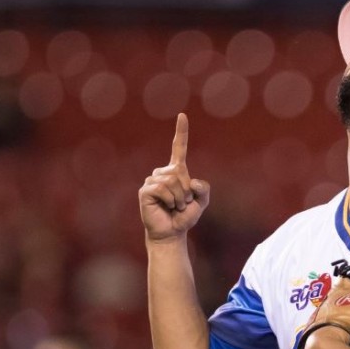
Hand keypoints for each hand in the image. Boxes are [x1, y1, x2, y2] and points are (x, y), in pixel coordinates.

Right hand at [139, 113, 209, 241]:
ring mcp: (152, 181)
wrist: (171, 233)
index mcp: (176, 171)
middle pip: (179, 171)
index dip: (181, 132)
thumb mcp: (202, 202)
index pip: (178, 148)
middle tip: (182, 204)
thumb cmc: (184, 217)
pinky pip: (162, 188)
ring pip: (171, 181)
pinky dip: (170, 199)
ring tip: (175, 207)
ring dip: (179, 197)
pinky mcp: (145, 190)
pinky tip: (166, 206)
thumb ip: (204, 189)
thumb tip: (192, 181)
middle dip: (186, 190)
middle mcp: (162, 173)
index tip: (182, 115)